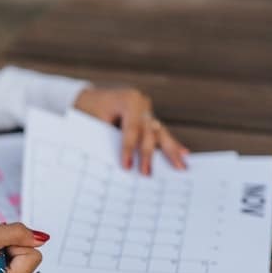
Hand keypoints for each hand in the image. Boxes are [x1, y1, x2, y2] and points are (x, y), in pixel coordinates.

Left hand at [74, 87, 188, 174]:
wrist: (89, 98)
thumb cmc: (88, 110)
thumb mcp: (92, 121)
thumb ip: (106, 138)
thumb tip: (114, 163)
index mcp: (128, 99)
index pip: (131, 128)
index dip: (128, 149)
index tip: (127, 167)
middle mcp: (142, 104)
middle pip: (148, 132)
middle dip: (147, 155)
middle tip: (146, 173)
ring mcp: (148, 111)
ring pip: (160, 134)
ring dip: (171, 151)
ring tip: (180, 167)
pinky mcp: (149, 120)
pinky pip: (161, 134)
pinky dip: (172, 145)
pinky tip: (183, 154)